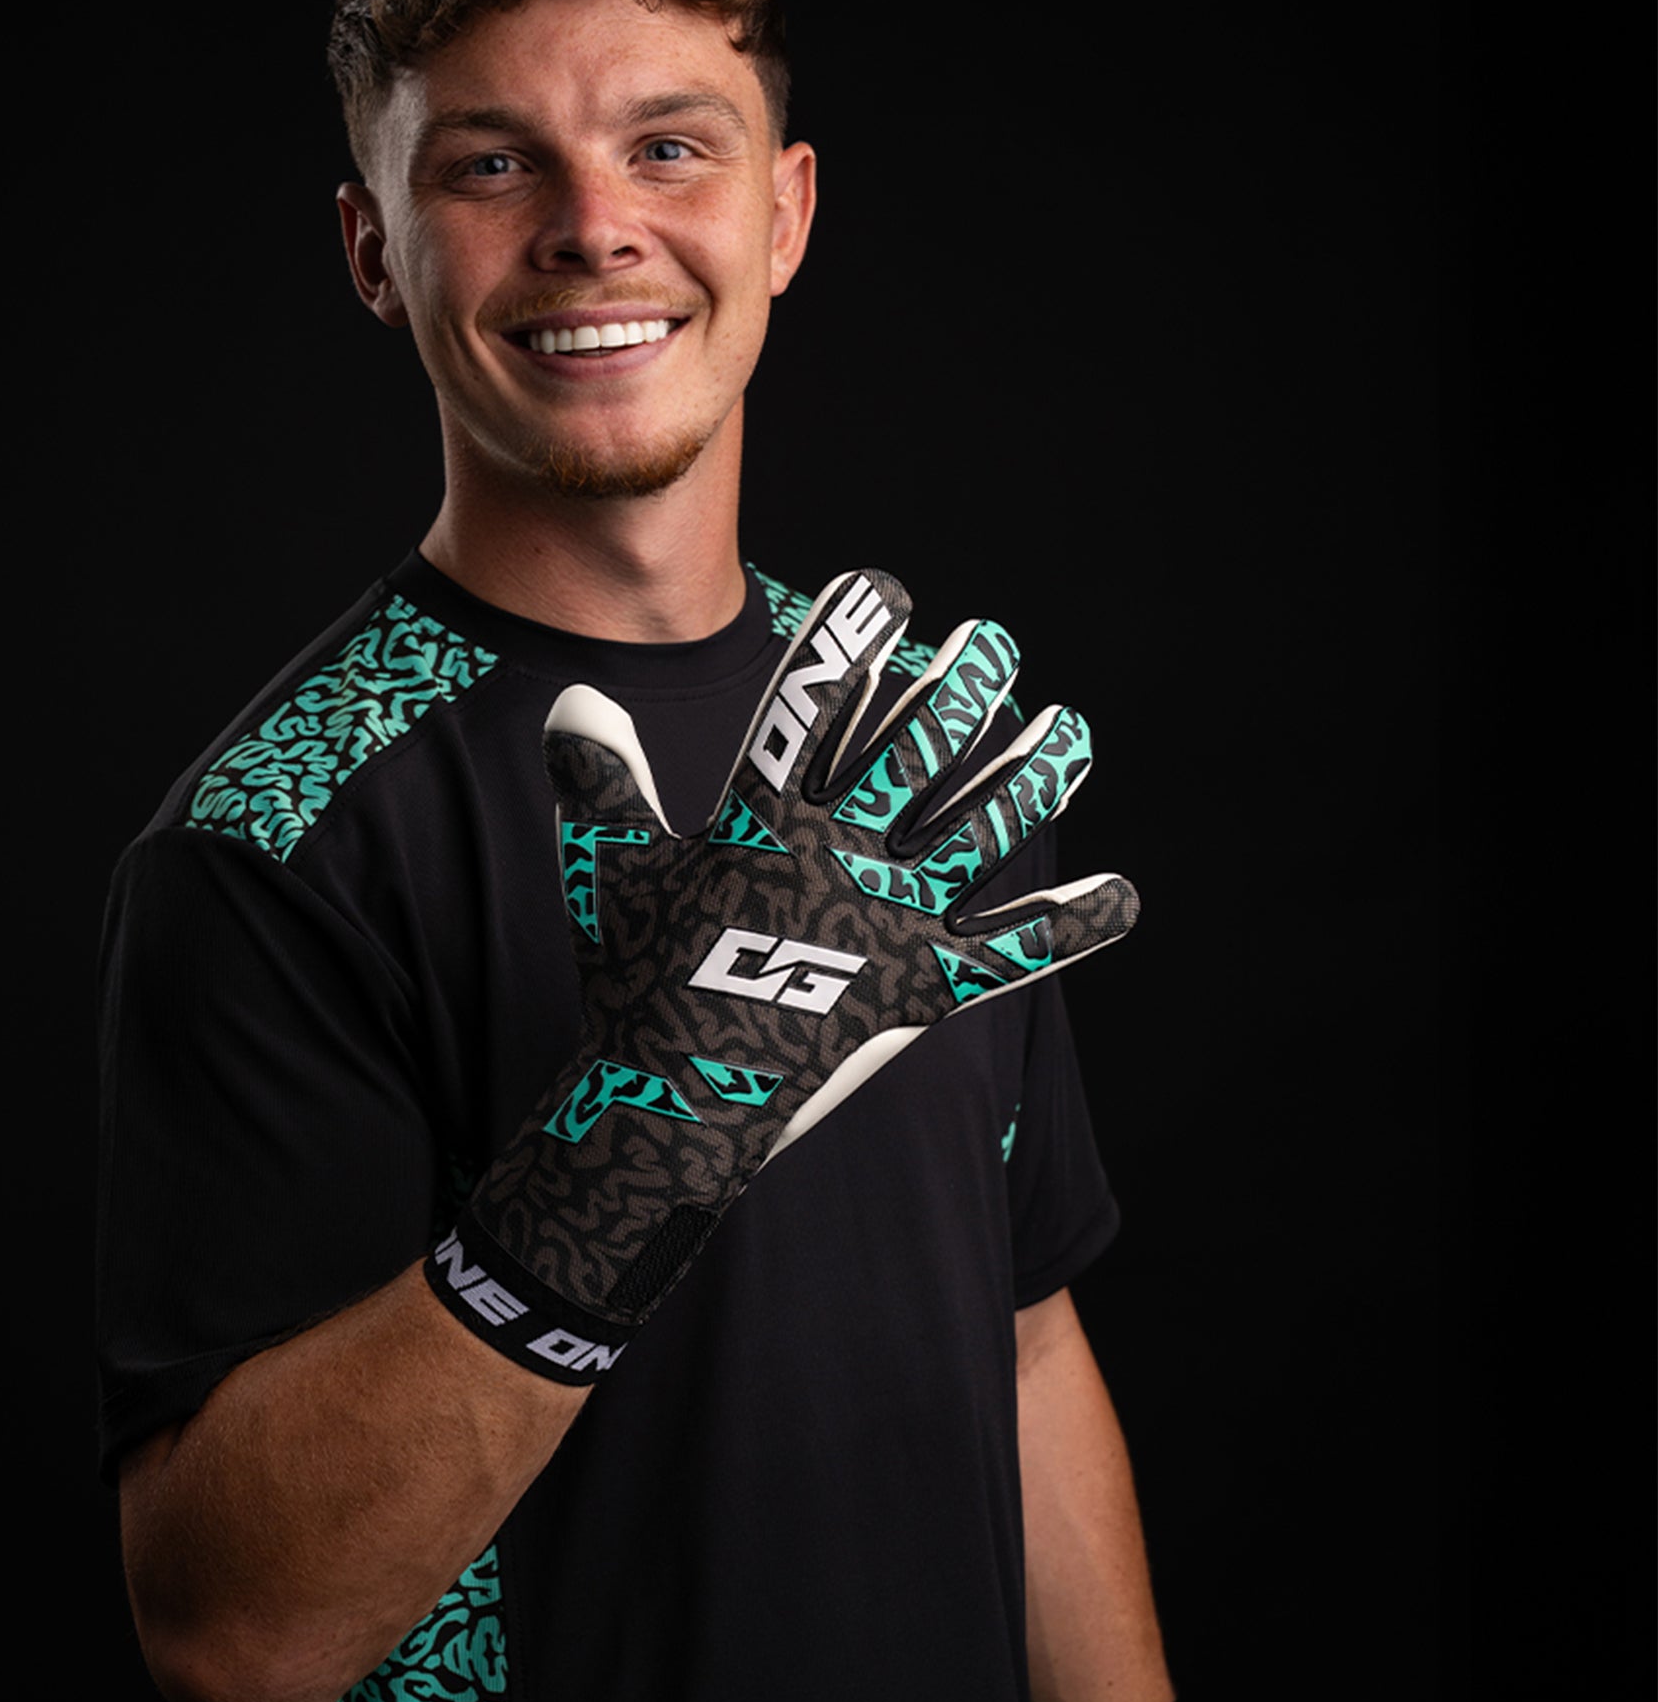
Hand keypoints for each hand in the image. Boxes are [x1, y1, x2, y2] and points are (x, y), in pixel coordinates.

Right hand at [427, 568, 1137, 1377]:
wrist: (668, 1113)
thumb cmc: (632, 984)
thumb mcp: (606, 872)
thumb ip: (599, 782)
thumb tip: (576, 697)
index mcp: (764, 824)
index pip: (814, 707)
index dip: (850, 639)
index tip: (884, 588)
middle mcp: (840, 860)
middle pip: (920, 750)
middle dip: (963, 684)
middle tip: (992, 641)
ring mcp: (890, 926)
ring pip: (983, 830)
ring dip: (1034, 772)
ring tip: (1071, 727)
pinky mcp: (925, 992)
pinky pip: (1015, 954)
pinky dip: (1073, 924)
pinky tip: (1125, 894)